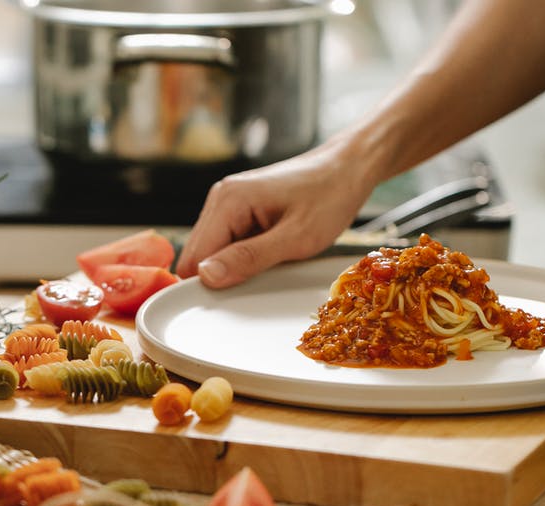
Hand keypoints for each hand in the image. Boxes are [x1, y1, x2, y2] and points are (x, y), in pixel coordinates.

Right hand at [176, 136, 374, 288]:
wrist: (349, 168)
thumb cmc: (330, 197)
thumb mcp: (296, 238)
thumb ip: (249, 258)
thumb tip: (206, 276)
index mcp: (228, 200)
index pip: (194, 257)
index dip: (209, 284)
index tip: (236, 299)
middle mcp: (221, 198)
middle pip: (199, 255)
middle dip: (223, 275)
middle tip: (262, 280)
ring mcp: (229, 202)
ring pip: (214, 251)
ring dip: (236, 266)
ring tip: (273, 262)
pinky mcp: (240, 209)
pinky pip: (229, 243)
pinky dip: (245, 256)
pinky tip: (271, 253)